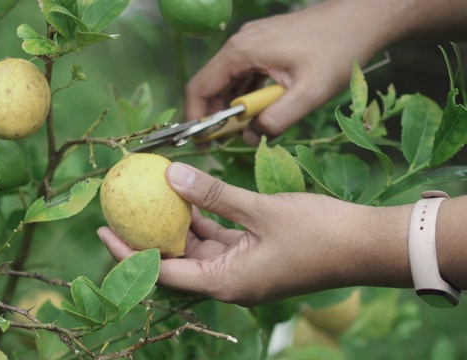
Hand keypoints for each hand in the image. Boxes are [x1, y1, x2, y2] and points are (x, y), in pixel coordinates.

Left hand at [98, 162, 412, 305]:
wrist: (366, 245)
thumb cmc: (319, 233)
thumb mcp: (261, 210)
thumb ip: (215, 195)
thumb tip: (172, 174)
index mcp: (226, 281)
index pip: (163, 271)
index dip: (130, 253)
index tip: (104, 230)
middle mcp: (230, 281)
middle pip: (176, 261)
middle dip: (148, 237)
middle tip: (123, 210)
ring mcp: (243, 270)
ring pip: (198, 248)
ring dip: (177, 225)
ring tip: (152, 199)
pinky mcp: (256, 256)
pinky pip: (219, 239)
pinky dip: (204, 220)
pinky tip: (191, 196)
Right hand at [185, 0, 396, 143]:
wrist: (362, 18)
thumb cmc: (338, 50)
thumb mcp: (308, 93)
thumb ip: (276, 119)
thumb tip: (251, 136)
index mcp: (241, 51)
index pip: (200, 87)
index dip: (196, 117)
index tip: (202, 142)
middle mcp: (240, 44)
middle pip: (211, 85)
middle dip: (215, 115)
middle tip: (226, 142)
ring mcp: (252, 43)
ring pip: (228, 81)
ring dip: (233, 106)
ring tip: (246, 129)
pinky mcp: (264, 46)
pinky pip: (245, 74)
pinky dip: (247, 94)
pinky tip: (261, 109)